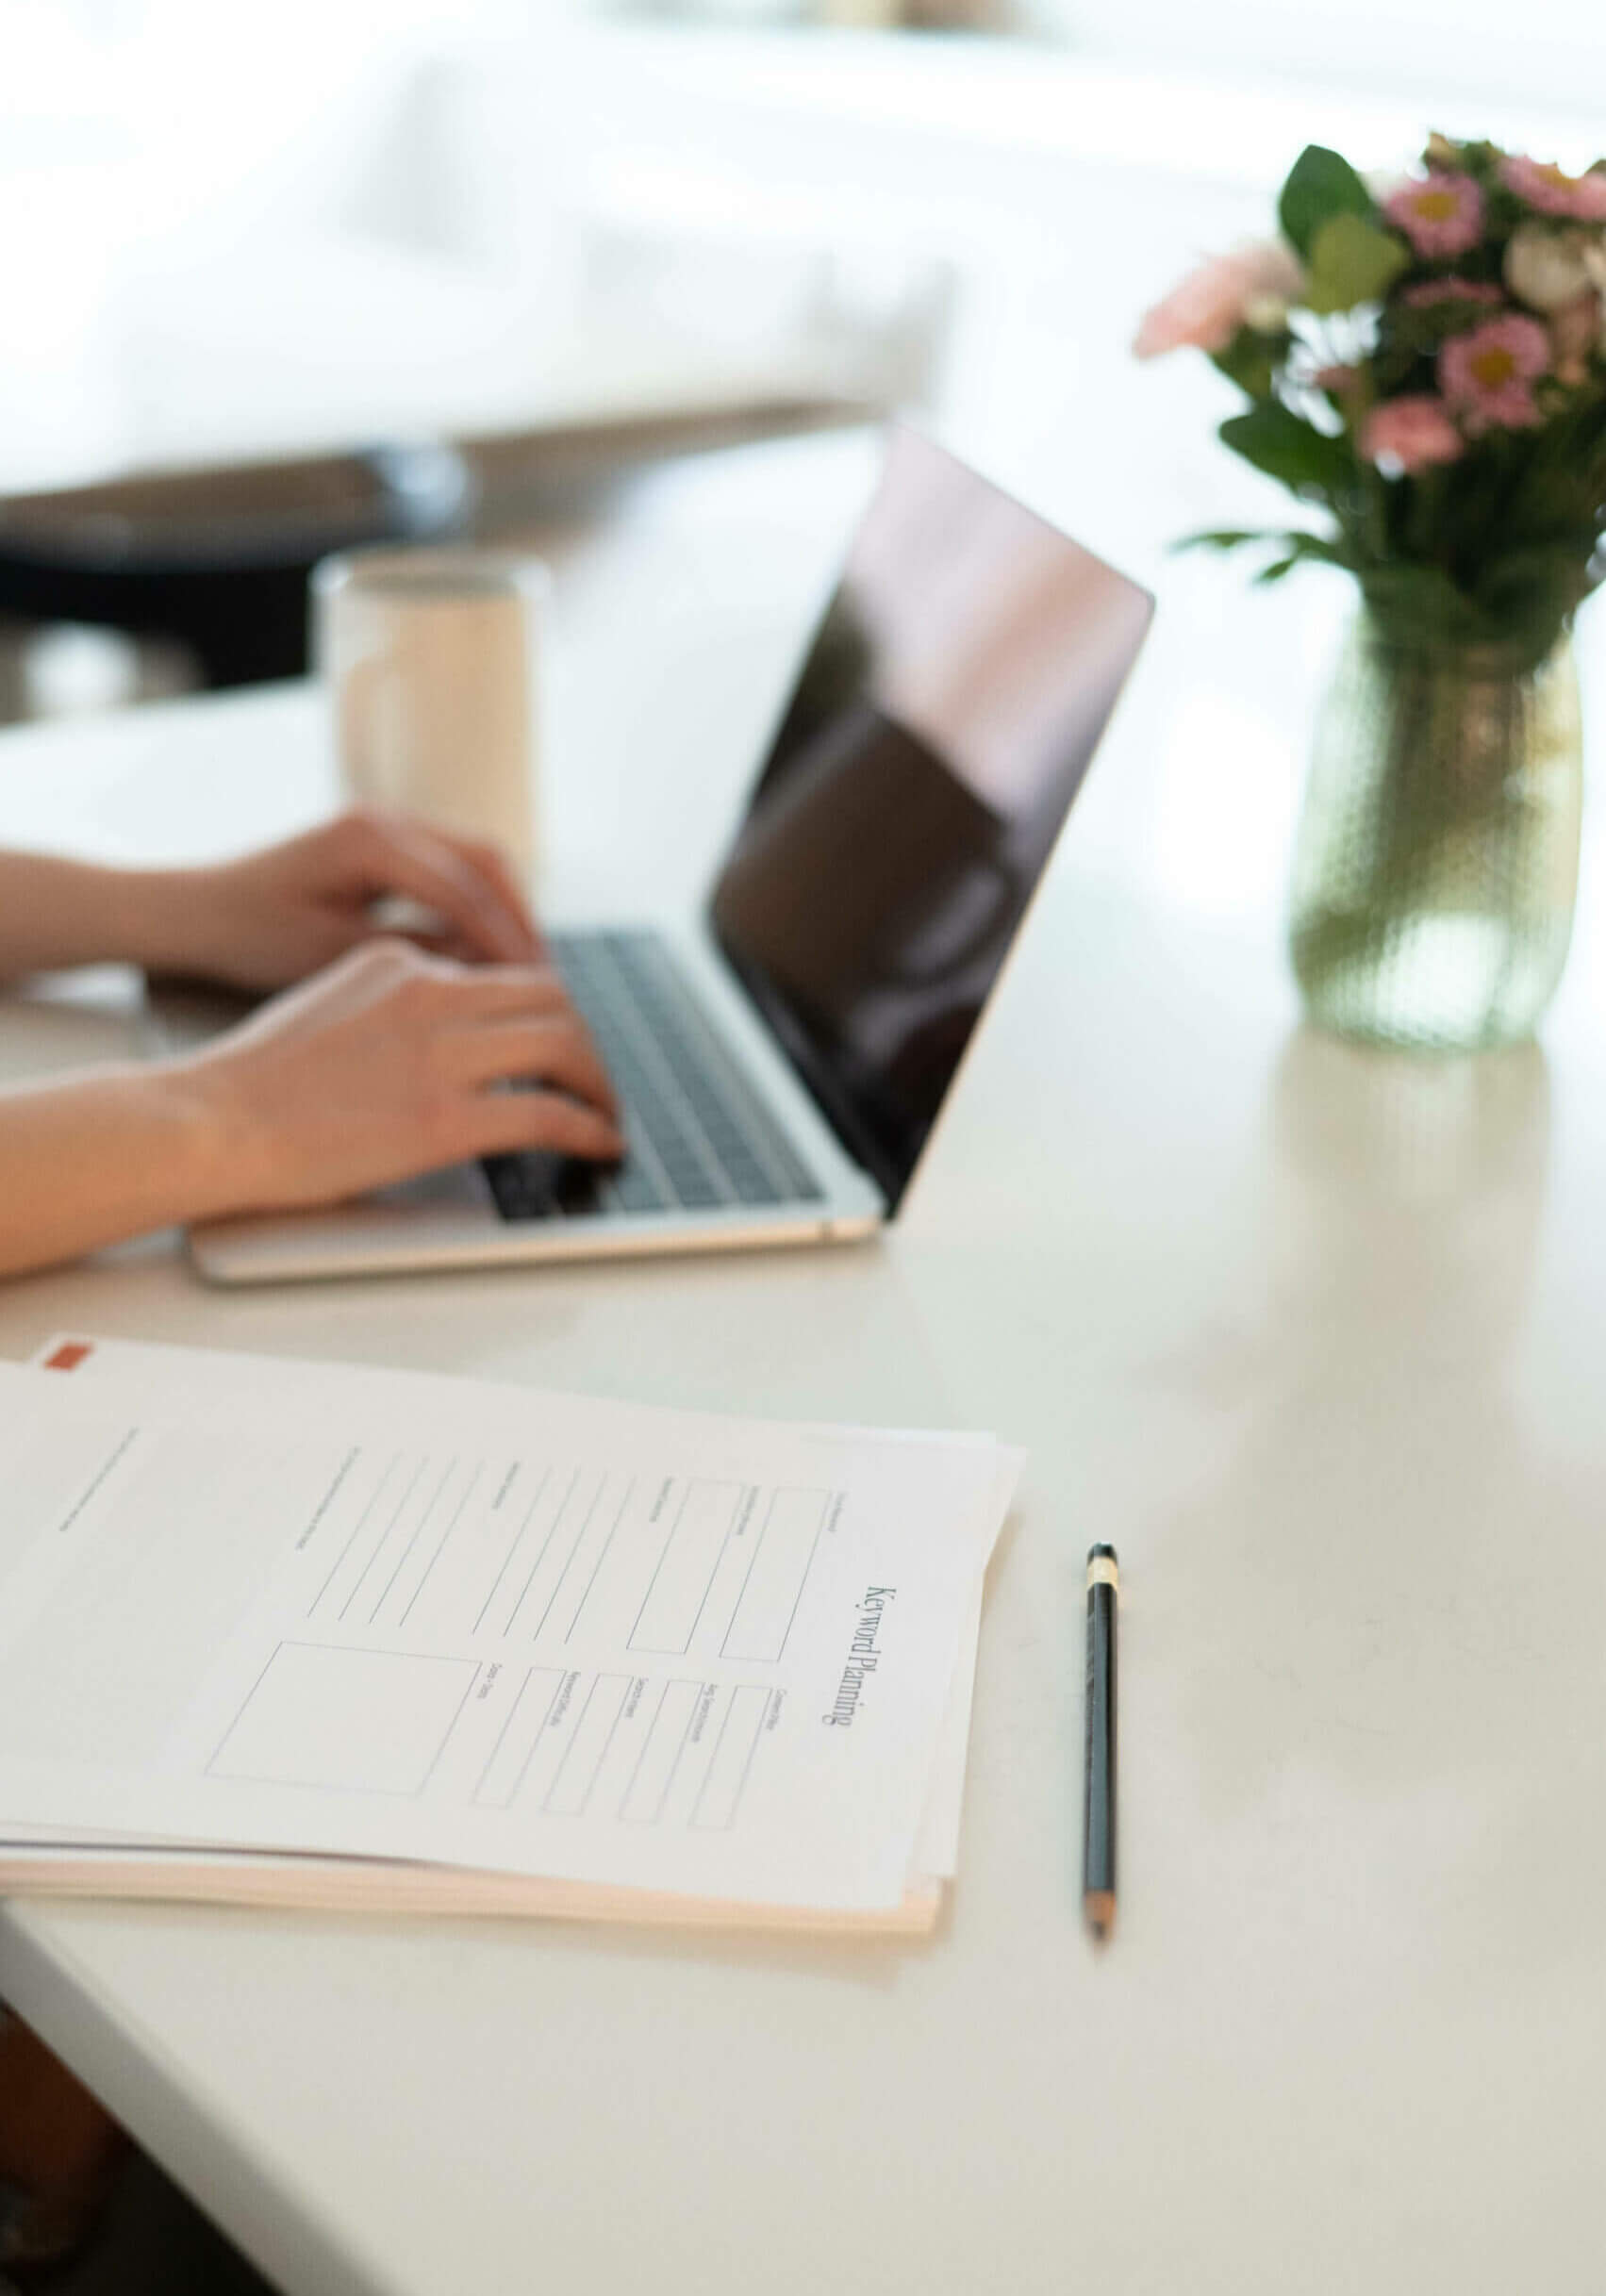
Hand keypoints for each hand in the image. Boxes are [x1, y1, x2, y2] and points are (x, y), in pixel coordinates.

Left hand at [138, 810, 542, 990]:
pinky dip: (479, 909)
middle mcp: (385, 819)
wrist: (195, 911)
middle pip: (485, 860)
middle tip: (550, 978)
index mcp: (369, 839)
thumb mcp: (332, 956)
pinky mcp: (385, 846)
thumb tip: (488, 967)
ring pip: (477, 861)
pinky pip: (452, 870)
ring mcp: (388, 826)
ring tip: (531, 970)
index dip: (506, 939)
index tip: (537, 987)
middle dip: (522, 919)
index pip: (463, 888)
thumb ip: (413, 954)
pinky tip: (491, 955)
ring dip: (508, 912)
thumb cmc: (248, 937)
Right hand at [180, 938, 622, 1212]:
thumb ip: (391, 1006)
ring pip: (564, 1045)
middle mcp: (428, 993)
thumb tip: (440, 1035)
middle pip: (551, 996)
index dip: (548, 1009)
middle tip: (595, 1080)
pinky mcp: (443, 1117)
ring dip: (600, 1083)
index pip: (502, 971)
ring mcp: (438, 1054)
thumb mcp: (329, 1005)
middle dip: (586, 1040)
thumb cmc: (254, 1083)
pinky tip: (599, 1145)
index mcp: (399, 963)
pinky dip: (588, 1128)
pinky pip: (547, 1113)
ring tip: (608, 1116)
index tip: (561, 1042)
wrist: (211, 1121)